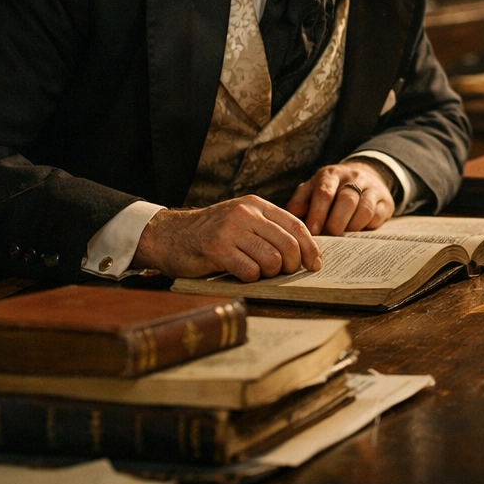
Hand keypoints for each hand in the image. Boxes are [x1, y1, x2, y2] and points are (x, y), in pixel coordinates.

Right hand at [133, 196, 321, 281]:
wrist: (169, 235)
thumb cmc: (211, 232)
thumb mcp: (241, 219)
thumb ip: (268, 228)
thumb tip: (302, 251)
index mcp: (256, 205)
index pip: (296, 225)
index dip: (310, 247)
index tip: (315, 264)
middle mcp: (245, 214)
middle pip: (288, 245)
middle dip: (292, 265)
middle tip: (285, 273)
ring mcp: (231, 231)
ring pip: (272, 260)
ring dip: (270, 274)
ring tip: (258, 272)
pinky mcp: (217, 250)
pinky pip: (250, 271)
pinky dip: (251, 278)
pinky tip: (241, 274)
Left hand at [287, 159, 396, 234]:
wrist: (366, 176)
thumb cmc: (331, 188)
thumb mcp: (313, 188)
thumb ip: (301, 200)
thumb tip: (293, 214)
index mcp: (332, 174)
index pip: (325, 191)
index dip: (318, 212)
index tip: (313, 231)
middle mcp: (354, 177)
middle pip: (347, 200)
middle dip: (336, 222)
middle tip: (329, 235)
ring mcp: (372, 188)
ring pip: (364, 209)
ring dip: (351, 226)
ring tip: (343, 235)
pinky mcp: (385, 201)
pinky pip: (377, 216)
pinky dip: (366, 227)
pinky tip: (357, 231)